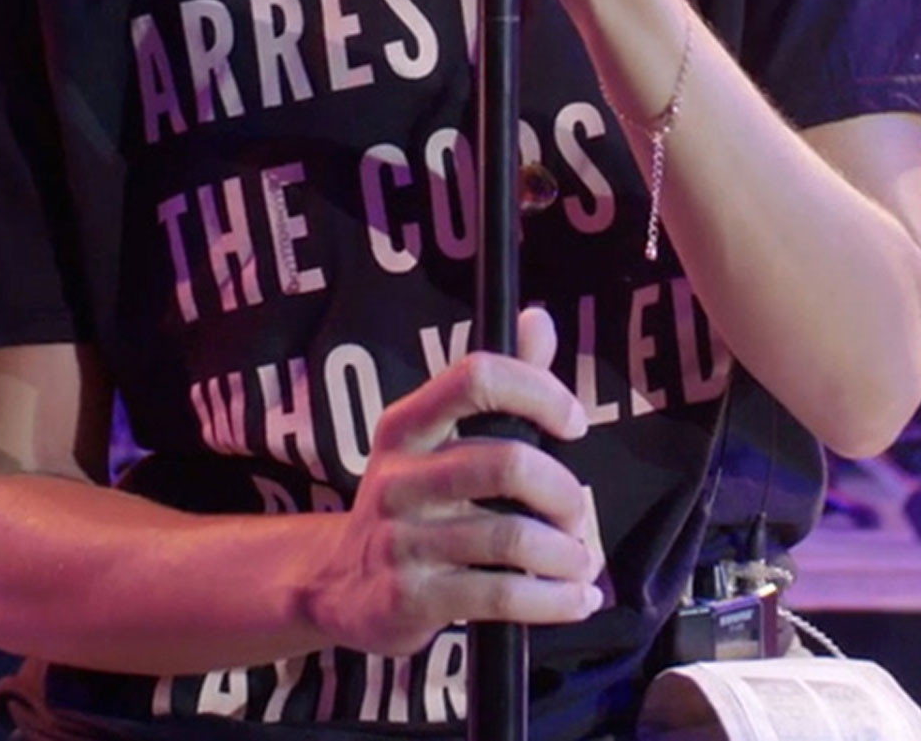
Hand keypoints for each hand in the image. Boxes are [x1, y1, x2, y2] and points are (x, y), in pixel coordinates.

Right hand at [296, 306, 608, 657]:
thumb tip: (538, 319)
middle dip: (563, 492)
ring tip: (581, 563)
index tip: (573, 423)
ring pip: (511, 536)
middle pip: (506, 463)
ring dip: (566, 553)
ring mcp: (401, 540)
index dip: (538, 391)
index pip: (476, 377)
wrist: (339, 587)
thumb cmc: (413, 505)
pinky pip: (501, 595)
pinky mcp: (411, 598)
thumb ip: (496, 386)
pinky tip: (574, 599)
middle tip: (576, 516)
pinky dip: (553, 600)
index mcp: (406, 426)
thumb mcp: (438, 441)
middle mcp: (399, 478)